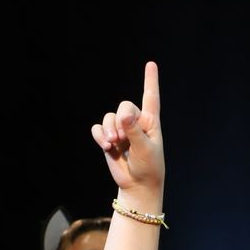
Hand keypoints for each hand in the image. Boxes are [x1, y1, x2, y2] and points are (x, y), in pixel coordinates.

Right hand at [90, 62, 164, 203]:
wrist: (137, 185)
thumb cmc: (149, 167)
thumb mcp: (146, 149)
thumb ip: (134, 131)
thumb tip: (123, 115)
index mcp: (150, 122)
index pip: (151, 98)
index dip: (150, 81)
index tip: (151, 64)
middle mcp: (136, 122)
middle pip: (124, 106)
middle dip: (121, 120)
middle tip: (123, 138)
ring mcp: (121, 130)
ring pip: (109, 117)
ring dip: (109, 129)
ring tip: (114, 144)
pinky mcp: (108, 139)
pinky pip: (98, 129)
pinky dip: (100, 135)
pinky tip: (106, 146)